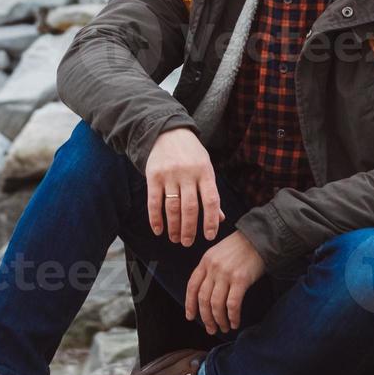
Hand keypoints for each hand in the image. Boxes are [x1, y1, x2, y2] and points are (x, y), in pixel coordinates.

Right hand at [144, 127, 224, 245]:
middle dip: (189, 229)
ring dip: (173, 226)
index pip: (211, 200)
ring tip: (175, 239)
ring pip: (172, 207)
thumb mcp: (205, 168)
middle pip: (190, 207)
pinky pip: (154, 201)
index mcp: (205, 172)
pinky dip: (155, 218)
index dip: (210, 220)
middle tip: (187, 243)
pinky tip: (158, 230)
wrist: (167, 131)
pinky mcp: (153, 175)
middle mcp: (188, 174)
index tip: (209, 236)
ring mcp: (170, 175)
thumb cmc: (191, 154)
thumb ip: (210, 193)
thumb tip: (220, 219)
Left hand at [185, 231, 264, 334]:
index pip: (192, 286)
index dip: (190, 304)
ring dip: (219, 320)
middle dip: (205, 317)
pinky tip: (235, 323)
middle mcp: (213, 268)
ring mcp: (226, 274)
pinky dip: (232, 316)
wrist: (260, 239)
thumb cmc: (241, 247)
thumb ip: (210, 269)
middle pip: (203, 299)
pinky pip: (232, 304)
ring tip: (224, 328)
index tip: (190, 316)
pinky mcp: (241, 280)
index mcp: (205, 261)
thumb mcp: (218, 253)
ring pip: (216, 304)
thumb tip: (206, 292)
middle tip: (210, 329)